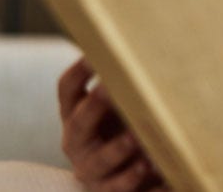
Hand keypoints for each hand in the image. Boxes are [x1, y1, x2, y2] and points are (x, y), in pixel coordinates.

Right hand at [58, 57, 168, 191]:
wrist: (123, 177)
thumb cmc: (123, 129)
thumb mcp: (119, 106)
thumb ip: (125, 85)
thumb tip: (150, 45)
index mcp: (76, 113)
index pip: (68, 88)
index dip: (79, 70)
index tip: (95, 53)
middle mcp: (77, 141)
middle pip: (79, 122)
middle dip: (95, 106)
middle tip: (111, 88)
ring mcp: (90, 169)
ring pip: (100, 160)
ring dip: (118, 148)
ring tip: (137, 138)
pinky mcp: (108, 191)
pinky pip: (120, 187)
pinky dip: (135, 179)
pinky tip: (154, 168)